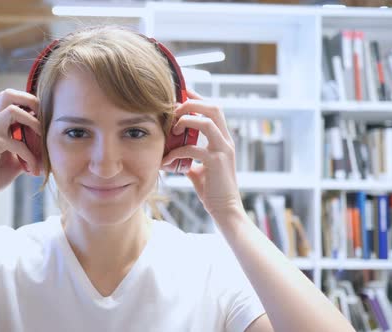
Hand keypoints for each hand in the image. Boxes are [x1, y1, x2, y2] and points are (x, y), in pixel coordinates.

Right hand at [0, 89, 41, 196]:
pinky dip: (30, 155)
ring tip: (43, 141)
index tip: (44, 118)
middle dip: (30, 101)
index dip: (29, 102)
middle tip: (43, 119)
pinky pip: (16, 142)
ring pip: (13, 111)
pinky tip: (34, 168)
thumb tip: (49, 150)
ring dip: (33, 123)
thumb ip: (29, 150)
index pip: (11, 99)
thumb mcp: (17, 159)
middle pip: (8, 94)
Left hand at [161, 89, 242, 219]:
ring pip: (206, 122)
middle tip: (173, 110)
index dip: (197, 98)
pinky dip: (176, 152)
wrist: (225, 210)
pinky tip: (166, 161)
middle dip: (191, 104)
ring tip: (171, 130)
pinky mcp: (216, 162)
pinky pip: (193, 149)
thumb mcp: (200, 170)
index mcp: (223, 139)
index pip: (213, 109)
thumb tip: (175, 154)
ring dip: (185, 121)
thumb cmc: (213, 191)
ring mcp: (223, 150)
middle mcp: (226, 141)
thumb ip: (191, 158)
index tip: (180, 94)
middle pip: (213, 108)